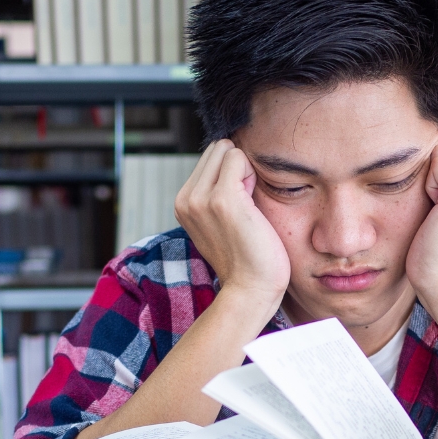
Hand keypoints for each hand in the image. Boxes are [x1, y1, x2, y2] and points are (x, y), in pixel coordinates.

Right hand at [174, 140, 290, 313]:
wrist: (250, 289)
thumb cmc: (246, 257)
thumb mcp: (220, 222)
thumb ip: (216, 193)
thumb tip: (232, 158)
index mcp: (183, 203)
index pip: (210, 157)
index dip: (231, 173)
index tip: (238, 205)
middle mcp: (186, 199)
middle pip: (217, 148)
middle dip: (236, 167)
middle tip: (246, 204)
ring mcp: (201, 198)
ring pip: (227, 149)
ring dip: (244, 171)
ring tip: (248, 206)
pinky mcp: (222, 198)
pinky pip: (239, 157)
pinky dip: (252, 174)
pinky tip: (253, 204)